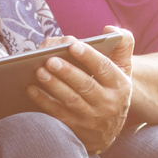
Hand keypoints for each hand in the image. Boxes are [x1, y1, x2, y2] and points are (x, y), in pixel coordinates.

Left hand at [28, 27, 133, 152]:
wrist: (110, 128)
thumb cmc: (112, 88)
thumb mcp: (124, 68)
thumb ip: (123, 44)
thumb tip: (109, 29)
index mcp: (120, 85)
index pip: (105, 68)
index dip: (89, 56)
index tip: (73, 45)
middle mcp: (107, 102)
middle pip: (86, 85)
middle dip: (67, 72)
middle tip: (50, 59)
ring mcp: (91, 117)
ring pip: (71, 100)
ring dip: (54, 86)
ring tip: (39, 71)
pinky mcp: (76, 127)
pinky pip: (58, 114)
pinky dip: (44, 101)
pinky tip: (32, 89)